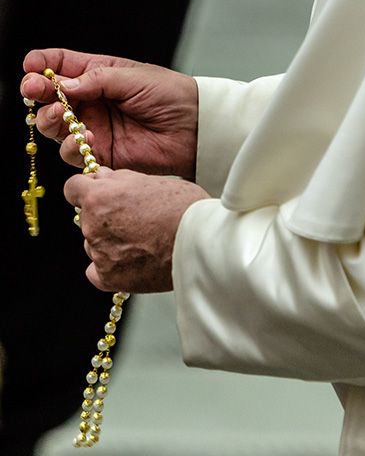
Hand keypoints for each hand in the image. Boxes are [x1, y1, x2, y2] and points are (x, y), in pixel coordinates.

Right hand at [21, 48, 197, 179]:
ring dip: (51, 120)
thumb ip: (96, 80)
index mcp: (98, 74)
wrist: (195, 128)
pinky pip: (74, 153)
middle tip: (36, 92)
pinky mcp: (102, 153)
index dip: (41, 66)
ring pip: (55, 127)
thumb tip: (63, 84)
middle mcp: (91, 101)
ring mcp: (94, 127)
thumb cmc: (170, 95)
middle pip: (49, 98)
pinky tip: (88, 139)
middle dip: (38, 94)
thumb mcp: (133, 78)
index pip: (60, 66)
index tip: (31, 67)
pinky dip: (73, 147)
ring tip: (63, 115)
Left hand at [64, 167, 209, 291]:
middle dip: (103, 216)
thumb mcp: (150, 180)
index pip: (72, 189)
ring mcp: (99, 252)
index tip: (98, 195)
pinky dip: (109, 267)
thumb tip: (102, 177)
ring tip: (141, 240)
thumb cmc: (183, 207)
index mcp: (100, 196)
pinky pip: (96, 272)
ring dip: (108, 241)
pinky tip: (130, 260)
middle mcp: (93, 224)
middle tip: (133, 218)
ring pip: (93, 243)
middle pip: (85, 217)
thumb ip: (119, 179)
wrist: (201, 241)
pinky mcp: (110, 277)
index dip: (87, 190)